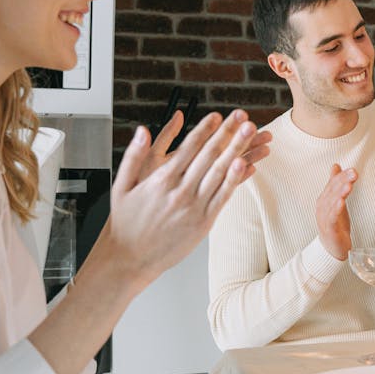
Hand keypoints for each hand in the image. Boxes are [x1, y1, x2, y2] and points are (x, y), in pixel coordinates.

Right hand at [105, 110, 260, 284]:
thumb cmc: (126, 222)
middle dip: (228, 132)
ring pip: (221, 172)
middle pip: (210, 155)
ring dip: (239, 149)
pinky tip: (248, 164)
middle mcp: (180, 190)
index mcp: (161, 179)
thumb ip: (134, 154)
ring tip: (252, 133)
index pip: (189, 147)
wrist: (130, 257)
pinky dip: (236, 179)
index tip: (218, 115)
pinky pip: (224, 196)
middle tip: (242, 116)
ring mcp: (194, 206)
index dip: (205, 129)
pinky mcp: (203, 222)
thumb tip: (142, 130)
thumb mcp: (122, 184)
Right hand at [316, 163, 355, 260]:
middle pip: (332, 191)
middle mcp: (322, 206)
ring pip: (332, 202)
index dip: (342, 176)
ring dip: (340, 193)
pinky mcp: (330, 228)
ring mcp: (325, 217)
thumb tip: (336, 166)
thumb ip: (335, 184)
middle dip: (343, 181)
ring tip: (348, 185)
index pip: (332, 184)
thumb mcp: (337, 201)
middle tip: (353, 173)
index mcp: (324, 199)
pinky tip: (341, 203)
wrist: (331, 248)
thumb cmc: (335, 223)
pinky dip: (336, 209)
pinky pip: (332, 217)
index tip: (353, 170)